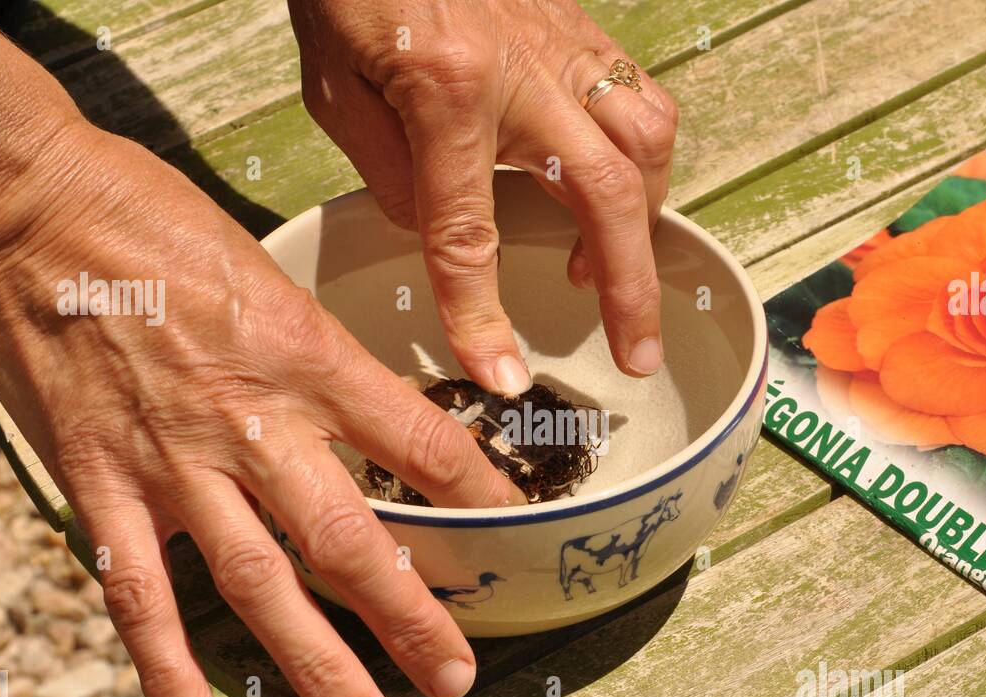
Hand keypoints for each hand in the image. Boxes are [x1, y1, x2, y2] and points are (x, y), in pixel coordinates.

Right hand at [0, 121, 527, 696]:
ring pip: (259, 583)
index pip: (419, 441)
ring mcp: (174, 464)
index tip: (510, 530)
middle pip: (350, 539)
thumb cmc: (152, 221)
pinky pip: (139, 596)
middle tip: (456, 674)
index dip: (478, 493)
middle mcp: (251, 422)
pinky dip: (169, 671)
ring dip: (317, 663)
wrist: (29, 206)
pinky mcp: (101, 486)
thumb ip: (318, 352)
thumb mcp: (269, 274)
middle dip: (410, 616)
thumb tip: (370, 405)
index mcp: (305, 356)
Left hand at [289, 0, 679, 392]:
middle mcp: (525, 68)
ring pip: (645, 142)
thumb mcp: (339, 95)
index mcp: (446, 88)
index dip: (483, 314)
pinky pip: (640, 100)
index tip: (503, 374)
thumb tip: (452, 240)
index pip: (467, 231)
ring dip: (643, 222)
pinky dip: (642, 163)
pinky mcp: (581, 30)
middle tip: (637, 352)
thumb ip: (398, 177)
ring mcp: (564, 44)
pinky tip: (616, 193)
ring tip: (611, 274)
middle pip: (603, 194)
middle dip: (627, 287)